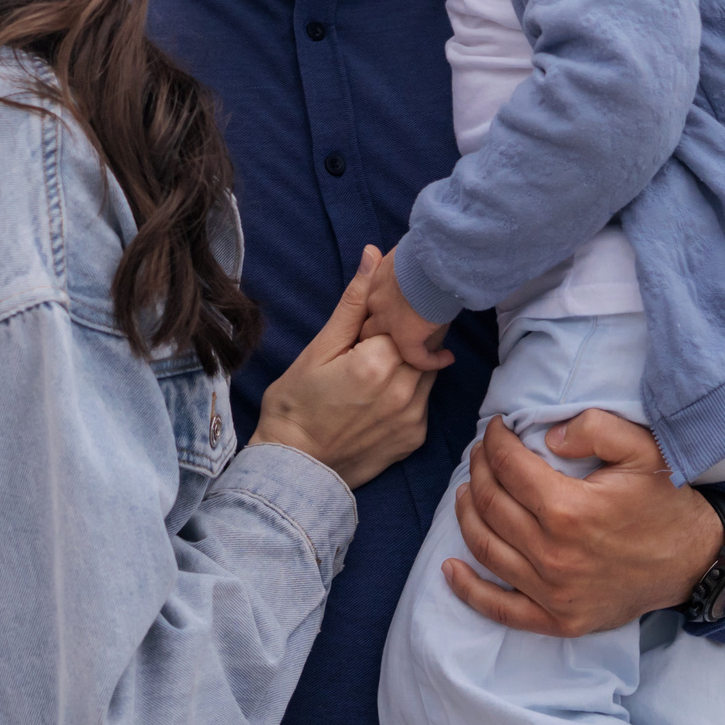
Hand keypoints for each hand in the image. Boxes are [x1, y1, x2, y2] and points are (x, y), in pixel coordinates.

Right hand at [253, 248, 437, 486]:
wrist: (295, 469)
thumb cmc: (297, 405)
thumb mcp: (319, 349)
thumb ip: (354, 304)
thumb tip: (373, 256)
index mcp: (378, 362)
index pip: (410, 317)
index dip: (396, 312)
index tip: (382, 315)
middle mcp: (404, 390)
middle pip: (426, 342)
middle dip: (410, 333)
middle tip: (380, 339)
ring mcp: (413, 417)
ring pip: (429, 369)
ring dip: (414, 360)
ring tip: (379, 365)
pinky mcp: (416, 438)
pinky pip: (425, 400)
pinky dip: (411, 390)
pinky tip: (382, 394)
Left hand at [355, 244, 453, 371]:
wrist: (437, 253)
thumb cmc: (432, 246)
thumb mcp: (414, 250)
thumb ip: (409, 262)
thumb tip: (420, 263)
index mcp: (376, 277)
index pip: (369, 301)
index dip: (381, 310)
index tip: (399, 311)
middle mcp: (375, 300)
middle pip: (369, 326)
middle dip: (382, 335)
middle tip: (401, 340)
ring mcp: (387, 319)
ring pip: (387, 345)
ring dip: (403, 351)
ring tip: (422, 355)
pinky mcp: (405, 336)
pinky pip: (417, 358)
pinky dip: (432, 360)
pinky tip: (446, 358)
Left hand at [442, 409, 723, 637]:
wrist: (694, 562)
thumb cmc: (666, 502)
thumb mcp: (643, 449)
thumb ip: (595, 428)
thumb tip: (547, 436)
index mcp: (569, 510)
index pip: (509, 468)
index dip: (495, 442)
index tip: (495, 428)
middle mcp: (553, 554)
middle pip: (491, 505)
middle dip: (479, 470)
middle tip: (481, 454)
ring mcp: (553, 593)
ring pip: (486, 549)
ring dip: (467, 515)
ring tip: (468, 491)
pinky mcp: (558, 620)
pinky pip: (500, 610)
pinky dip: (468, 591)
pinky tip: (450, 570)